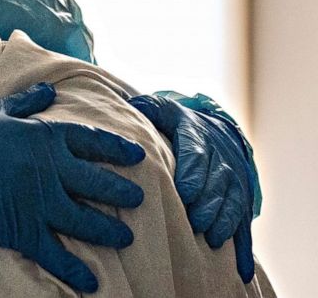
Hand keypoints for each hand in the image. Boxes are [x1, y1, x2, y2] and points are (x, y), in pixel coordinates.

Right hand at [0, 83, 144, 292]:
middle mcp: (49, 171)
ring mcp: (38, 204)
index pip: (91, 141)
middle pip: (97, 183)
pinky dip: (74, 270)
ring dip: (108, 230)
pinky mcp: (23, 230)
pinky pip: (56, 254)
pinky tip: (91, 281)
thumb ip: (25, 102)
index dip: (117, 148)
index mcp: (43, 137)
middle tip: (138, 199)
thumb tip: (50, 91)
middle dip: (122, 192)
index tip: (136, 156)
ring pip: (85, 220)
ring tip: (125, 236)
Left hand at [128, 95, 254, 282]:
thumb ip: (148, 109)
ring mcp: (234, 180)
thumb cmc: (177, 124)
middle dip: (207, 203)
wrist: (215, 129)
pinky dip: (243, 246)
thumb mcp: (163, 110)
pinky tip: (240, 268)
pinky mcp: (240, 200)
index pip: (196, 155)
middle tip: (195, 221)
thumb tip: (132, 106)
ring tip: (211, 238)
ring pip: (233, 201)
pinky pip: (244, 223)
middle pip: (217, 182)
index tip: (185, 192)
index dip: (193, 174)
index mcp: (198, 138)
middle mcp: (220, 159)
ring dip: (224, 221)